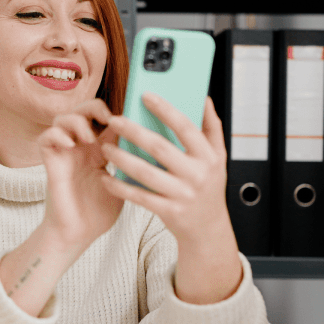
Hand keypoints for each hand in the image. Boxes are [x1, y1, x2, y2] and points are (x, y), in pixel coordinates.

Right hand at [35, 99, 124, 251]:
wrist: (78, 235)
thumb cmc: (99, 214)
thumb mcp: (123, 185)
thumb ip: (132, 166)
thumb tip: (157, 152)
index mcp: (100, 151)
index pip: (106, 119)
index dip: (117, 112)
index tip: (131, 118)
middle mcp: (81, 148)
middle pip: (83, 110)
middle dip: (95, 107)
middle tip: (108, 118)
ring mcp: (65, 154)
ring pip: (63, 119)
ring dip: (77, 121)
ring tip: (89, 137)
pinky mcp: (51, 163)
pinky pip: (46, 137)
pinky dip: (57, 134)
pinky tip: (71, 145)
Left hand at [100, 93, 241, 303]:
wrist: (208, 227)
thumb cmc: (208, 186)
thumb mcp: (218, 156)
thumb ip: (211, 127)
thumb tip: (204, 97)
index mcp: (209, 157)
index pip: (186, 128)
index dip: (166, 110)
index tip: (146, 96)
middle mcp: (197, 175)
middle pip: (160, 148)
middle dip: (134, 131)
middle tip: (114, 120)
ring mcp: (182, 194)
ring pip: (145, 172)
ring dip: (122, 158)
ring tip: (105, 148)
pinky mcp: (168, 211)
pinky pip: (139, 196)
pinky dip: (120, 187)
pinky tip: (106, 177)